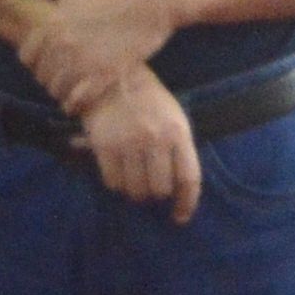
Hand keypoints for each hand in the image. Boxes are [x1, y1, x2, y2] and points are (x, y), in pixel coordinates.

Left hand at [6, 0, 176, 112]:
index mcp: (52, 23)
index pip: (26, 57)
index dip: (36, 62)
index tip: (48, 63)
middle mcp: (63, 44)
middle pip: (42, 76)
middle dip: (50, 79)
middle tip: (63, 79)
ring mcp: (84, 60)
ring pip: (58, 90)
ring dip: (62, 93)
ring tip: (71, 91)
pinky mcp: (105, 74)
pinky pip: (78, 100)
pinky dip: (75, 104)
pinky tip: (80, 102)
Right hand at [78, 73, 202, 222]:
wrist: (114, 77)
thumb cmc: (148, 101)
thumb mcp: (173, 118)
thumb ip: (178, 149)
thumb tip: (178, 190)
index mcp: (178, 132)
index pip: (189, 178)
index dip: (186, 203)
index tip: (180, 217)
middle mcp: (156, 139)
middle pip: (160, 189)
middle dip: (156, 194)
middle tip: (150, 187)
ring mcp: (129, 143)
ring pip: (136, 190)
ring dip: (135, 192)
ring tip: (133, 180)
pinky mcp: (105, 145)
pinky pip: (113, 182)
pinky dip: (116, 184)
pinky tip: (117, 173)